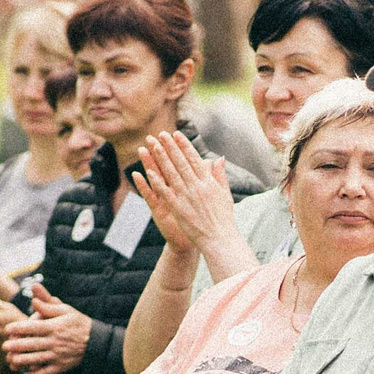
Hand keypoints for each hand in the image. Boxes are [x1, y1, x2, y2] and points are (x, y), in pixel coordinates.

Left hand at [3, 281, 92, 373]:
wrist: (96, 342)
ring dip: (23, 360)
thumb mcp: (66, 311)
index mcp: (55, 327)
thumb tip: (33, 300)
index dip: (20, 328)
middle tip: (4, 346)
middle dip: (17, 346)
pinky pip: (46, 372)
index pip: (34, 327)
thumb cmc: (77, 323)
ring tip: (11, 360)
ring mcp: (58, 355)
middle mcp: (55, 342)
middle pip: (33, 344)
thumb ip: (48, 306)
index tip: (8, 329)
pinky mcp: (61, 366)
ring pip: (37, 359)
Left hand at [132, 131, 241, 259]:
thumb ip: (220, 175)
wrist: (219, 238)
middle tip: (161, 134)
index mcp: (208, 182)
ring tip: (153, 146)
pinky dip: (157, 181)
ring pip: (171, 173)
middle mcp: (197, 186)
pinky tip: (148, 171)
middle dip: (170, 147)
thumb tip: (220, 158)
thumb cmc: (223, 218)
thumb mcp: (225, 193)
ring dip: (161, 159)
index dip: (184, 145)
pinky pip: (165, 192)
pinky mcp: (178, 208)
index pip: (194, 159)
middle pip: (181, 162)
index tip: (176, 134)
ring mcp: (187, 197)